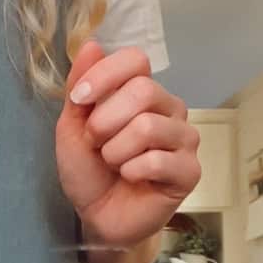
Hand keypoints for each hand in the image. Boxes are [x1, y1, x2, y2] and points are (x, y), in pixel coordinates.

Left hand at [56, 41, 200, 246]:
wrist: (98, 217)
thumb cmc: (89, 171)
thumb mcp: (73, 127)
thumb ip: (80, 88)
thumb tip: (91, 44)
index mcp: (143, 92)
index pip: (136, 60)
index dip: (105, 76)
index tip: (80, 100)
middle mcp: (169, 109)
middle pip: (143, 91)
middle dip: (105, 121)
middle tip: (97, 144)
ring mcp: (184, 139)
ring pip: (148, 127)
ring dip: (116, 151)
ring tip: (113, 164)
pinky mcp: (190, 171)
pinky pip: (159, 160)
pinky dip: (132, 171)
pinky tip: (130, 179)